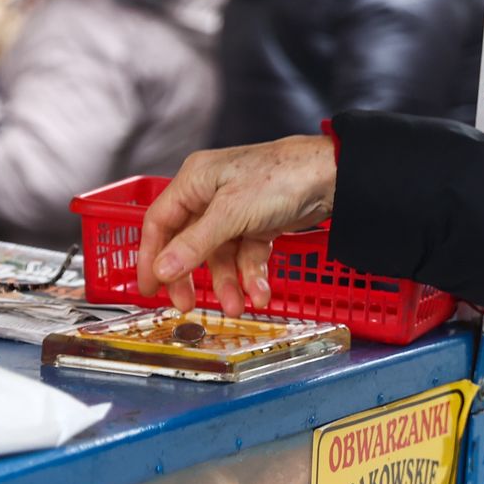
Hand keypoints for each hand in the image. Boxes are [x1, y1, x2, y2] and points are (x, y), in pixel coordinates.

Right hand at [138, 136, 336, 315]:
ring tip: (238, 306)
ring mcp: (235, 210)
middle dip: (190, 277)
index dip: (150, 256)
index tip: (149, 288)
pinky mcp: (259, 223)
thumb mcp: (231, 214)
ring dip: (228, 283)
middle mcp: (210, 194)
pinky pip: (246, 255)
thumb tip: (162, 269)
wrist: (334, 177)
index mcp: (194, 181)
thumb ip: (194, 244)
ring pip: (220, 255)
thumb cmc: (281, 177)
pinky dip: (252, 275)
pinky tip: (261, 292)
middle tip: (187, 305)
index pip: (159, 222)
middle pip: (187, 243)